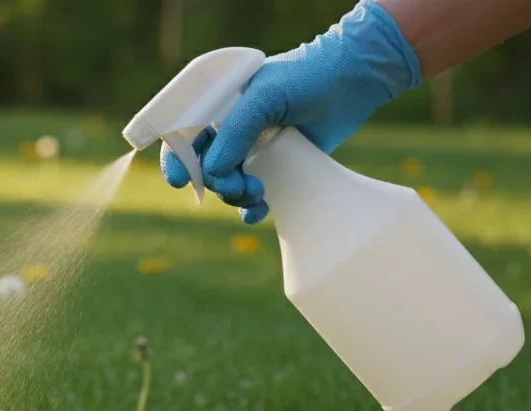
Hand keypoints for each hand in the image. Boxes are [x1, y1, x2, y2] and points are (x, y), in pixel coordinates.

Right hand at [161, 0, 422, 223]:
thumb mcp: (264, 98)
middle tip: (236, 187)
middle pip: (204, 167)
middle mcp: (230, 128)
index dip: (178, 160)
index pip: (184, 136)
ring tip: (258, 194)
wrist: (352, 81)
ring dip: (235, 196)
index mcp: (218, 106)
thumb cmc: (306, 77)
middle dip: (216, 183)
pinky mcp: (275, 165)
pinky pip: (253, 194)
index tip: (181, 181)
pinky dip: (251, 208)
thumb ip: (235, 133)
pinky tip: (259, 212)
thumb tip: (213, 172)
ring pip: (227, 183)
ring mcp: (252, 148)